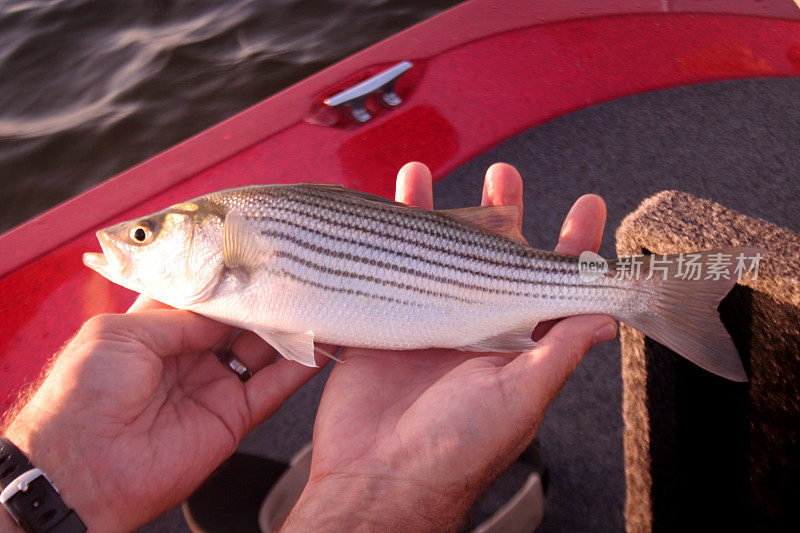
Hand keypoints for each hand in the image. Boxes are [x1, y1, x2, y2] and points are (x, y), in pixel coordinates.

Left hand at [1, 298, 323, 530]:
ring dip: (290, 326)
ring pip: (264, 349)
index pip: (203, 296)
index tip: (256, 253)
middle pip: (239, 319)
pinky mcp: (234, 417)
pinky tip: (325, 342)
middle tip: (295, 272)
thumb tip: (228, 303)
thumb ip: (180, 316)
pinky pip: (275, 388)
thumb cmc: (82, 394)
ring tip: (318, 298)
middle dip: (265, 296)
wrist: (80, 471)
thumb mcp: (122, 334)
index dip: (228, 276)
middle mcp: (188, 355)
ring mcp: (214, 385)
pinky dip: (302, 366)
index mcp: (155, 329)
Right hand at [281, 162, 616, 530]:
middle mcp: (474, 326)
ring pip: (437, 254)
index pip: (554, 283)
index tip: (587, 206)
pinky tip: (389, 204)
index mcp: (515, 343)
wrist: (378, 477)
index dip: (573, 245)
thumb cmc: (456, 448)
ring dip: (438, 212)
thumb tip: (607, 317)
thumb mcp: (519, 398)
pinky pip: (387, 269)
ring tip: (431, 174)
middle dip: (501, 213)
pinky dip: (389, 235)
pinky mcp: (384, 322)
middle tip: (504, 175)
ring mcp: (428, 321)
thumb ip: (558, 351)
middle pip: (493, 256)